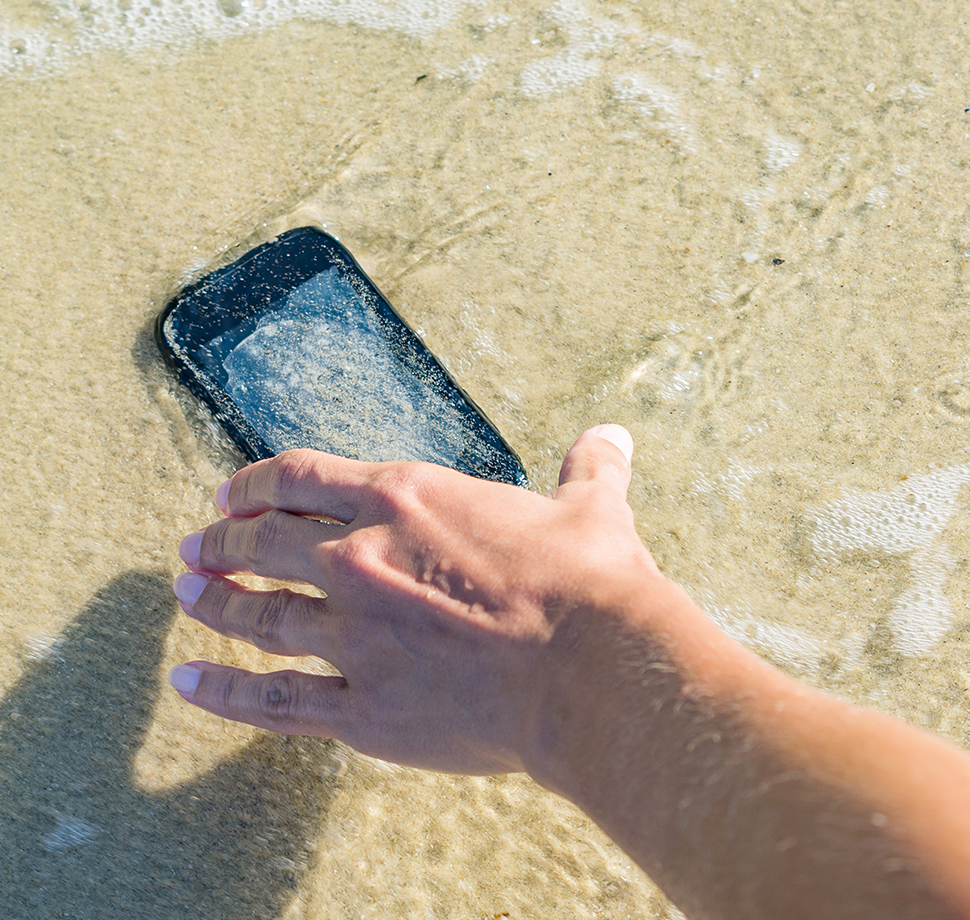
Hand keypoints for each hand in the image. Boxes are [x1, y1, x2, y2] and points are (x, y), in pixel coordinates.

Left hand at [169, 425, 660, 774]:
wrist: (591, 670)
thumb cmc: (590, 582)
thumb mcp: (591, 509)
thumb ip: (588, 468)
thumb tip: (613, 434)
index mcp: (404, 500)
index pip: (300, 479)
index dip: (254, 483)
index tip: (229, 494)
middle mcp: (360, 559)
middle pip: (262, 544)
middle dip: (220, 543)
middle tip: (193, 549)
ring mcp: (354, 636)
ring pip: (258, 616)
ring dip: (215, 604)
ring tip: (185, 596)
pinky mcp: (361, 708)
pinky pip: (274, 699)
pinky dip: (225, 691)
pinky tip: (189, 683)